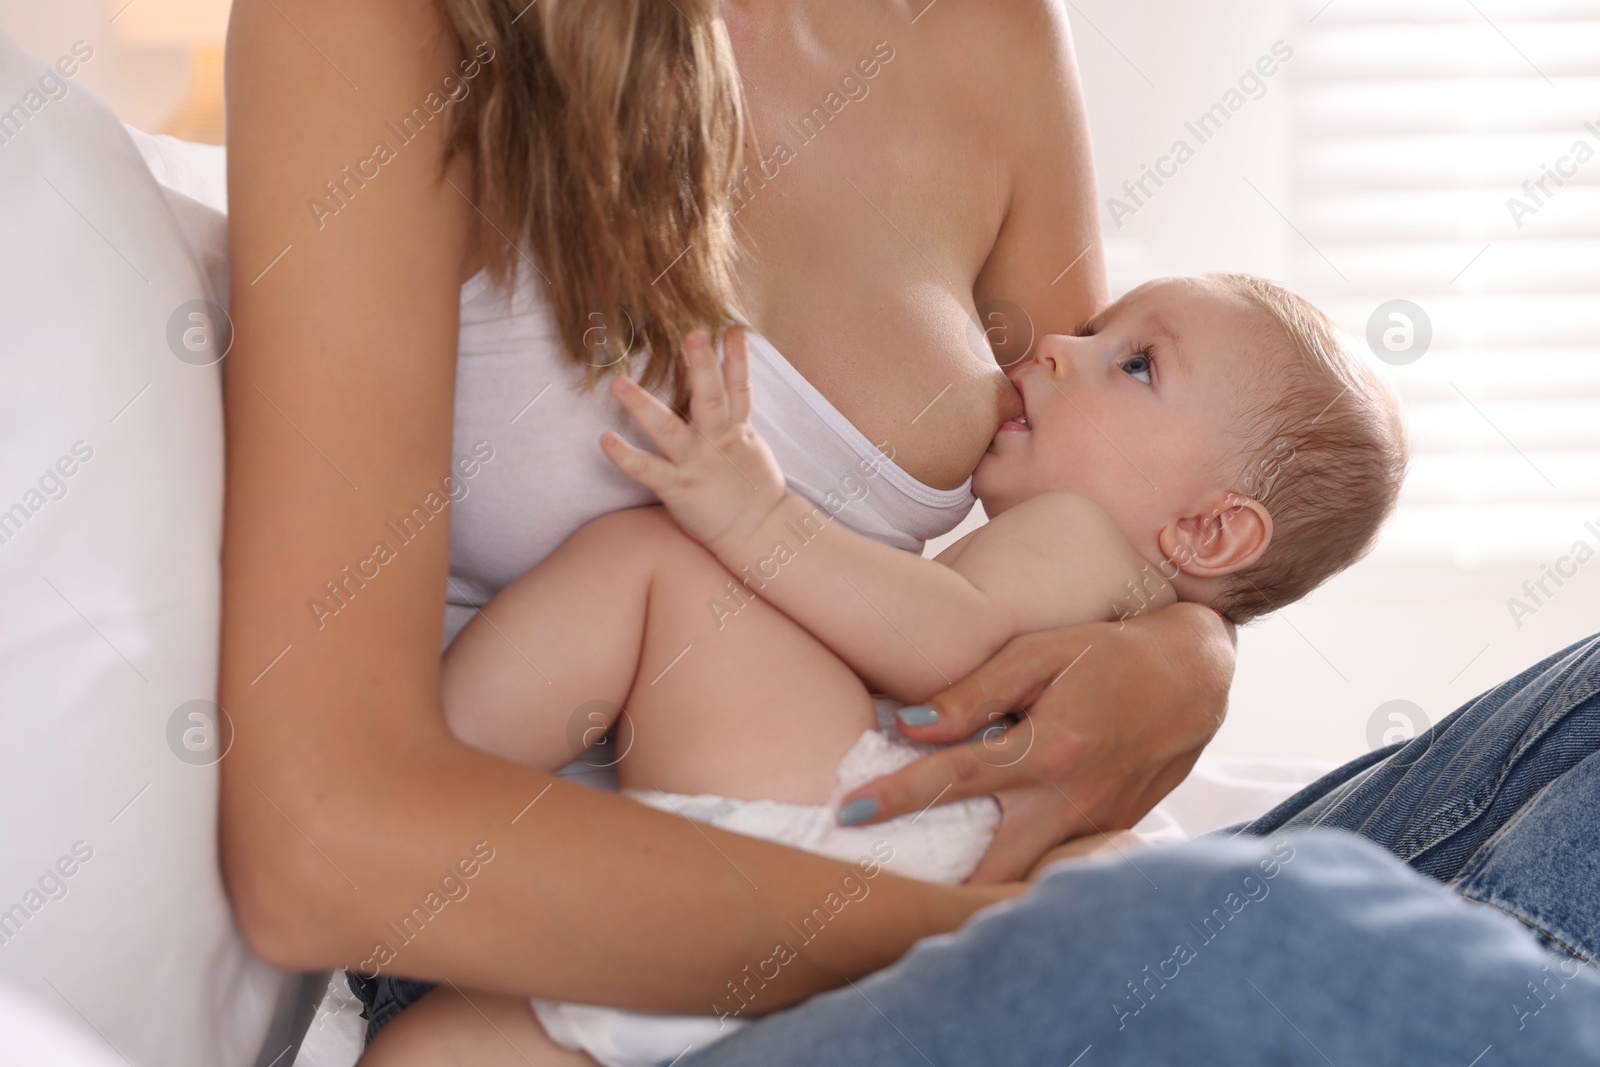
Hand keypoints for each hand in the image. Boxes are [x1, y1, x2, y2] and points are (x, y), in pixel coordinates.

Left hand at [600, 329, 787, 552]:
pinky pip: (648, 471)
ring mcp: (697, 464)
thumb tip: (730, 392)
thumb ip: (736, 418)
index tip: (732, 329)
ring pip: (669, 429)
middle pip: (711, 397)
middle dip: (703, 366)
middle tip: (693, 334)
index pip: (740, 387)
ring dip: (643, 406)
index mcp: (737, 429)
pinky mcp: (680, 489)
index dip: (738, 358)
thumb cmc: (751, 491)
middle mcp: (716, 441)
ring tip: (619, 384)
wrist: (761, 533)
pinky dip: (626, 457)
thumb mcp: (750, 447)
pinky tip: (605, 440)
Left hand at [837, 604, 1234, 883]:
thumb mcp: (1040, 653)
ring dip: (976, 884)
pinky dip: (1015, 867)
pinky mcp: (1110, 835)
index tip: (849, 813)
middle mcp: (1075, 800)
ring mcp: (1097, 827)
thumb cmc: (1109, 653)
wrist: (1195, 676)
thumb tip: (910, 727)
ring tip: (922, 879)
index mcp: (1051, 749)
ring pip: (1025, 878)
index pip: (956, 780)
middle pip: (990, 867)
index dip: (897, 798)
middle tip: (879, 882)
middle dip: (937, 884)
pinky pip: (1053, 865)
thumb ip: (975, 692)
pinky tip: (982, 856)